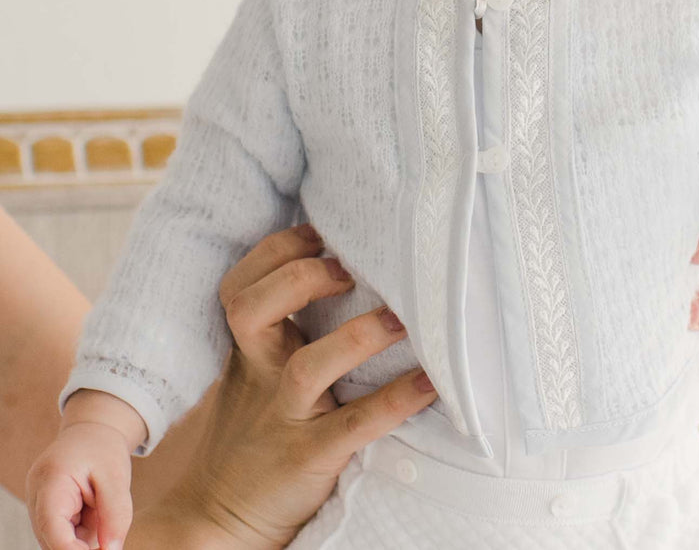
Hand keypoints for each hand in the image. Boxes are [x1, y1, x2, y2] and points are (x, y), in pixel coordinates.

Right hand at [25, 420, 133, 549]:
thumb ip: (116, 513)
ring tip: (100, 504)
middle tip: (109, 535)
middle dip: (81, 545)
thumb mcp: (117, 476)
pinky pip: (63, 534)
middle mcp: (37, 498)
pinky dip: (81, 531)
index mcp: (51, 481)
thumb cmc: (103, 448)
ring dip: (83, 536)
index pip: (52, 527)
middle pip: (54, 539)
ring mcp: (39, 507)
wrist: (92, 431)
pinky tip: (93, 509)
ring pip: (59, 540)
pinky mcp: (46, 513)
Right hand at [129, 224, 437, 548]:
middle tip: (349, 268)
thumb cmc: (254, 430)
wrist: (216, 518)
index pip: (240, 286)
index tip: (320, 232)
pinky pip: (354, 425)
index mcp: (250, 350)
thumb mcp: (255, 375)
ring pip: (307, 367)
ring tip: (401, 317)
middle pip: (252, 310)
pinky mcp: (309, 457)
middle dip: (300, 277)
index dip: (277, 251)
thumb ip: (284, 329)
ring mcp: (283, 417)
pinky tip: (430, 383)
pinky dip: (395, 401)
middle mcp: (261, 375)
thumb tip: (352, 267)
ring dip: (358, 336)